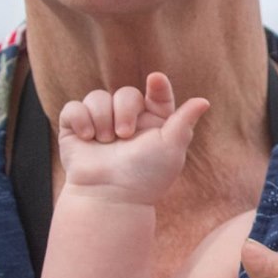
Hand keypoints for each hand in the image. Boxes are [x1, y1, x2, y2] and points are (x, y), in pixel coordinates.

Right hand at [56, 72, 207, 204]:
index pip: (157, 94)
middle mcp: (127, 120)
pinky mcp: (76, 129)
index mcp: (153, 122)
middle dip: (124, 110)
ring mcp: (100, 124)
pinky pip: (73, 108)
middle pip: (125, 93)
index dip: (157, 86)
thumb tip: (204, 101)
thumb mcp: (171, 147)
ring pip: (98, 97)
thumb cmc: (146, 176)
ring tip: (105, 141)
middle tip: (124, 135)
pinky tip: (88, 137)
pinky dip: (80, 118)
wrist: (111, 197)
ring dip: (102, 117)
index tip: (155, 80)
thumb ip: (184, 120)